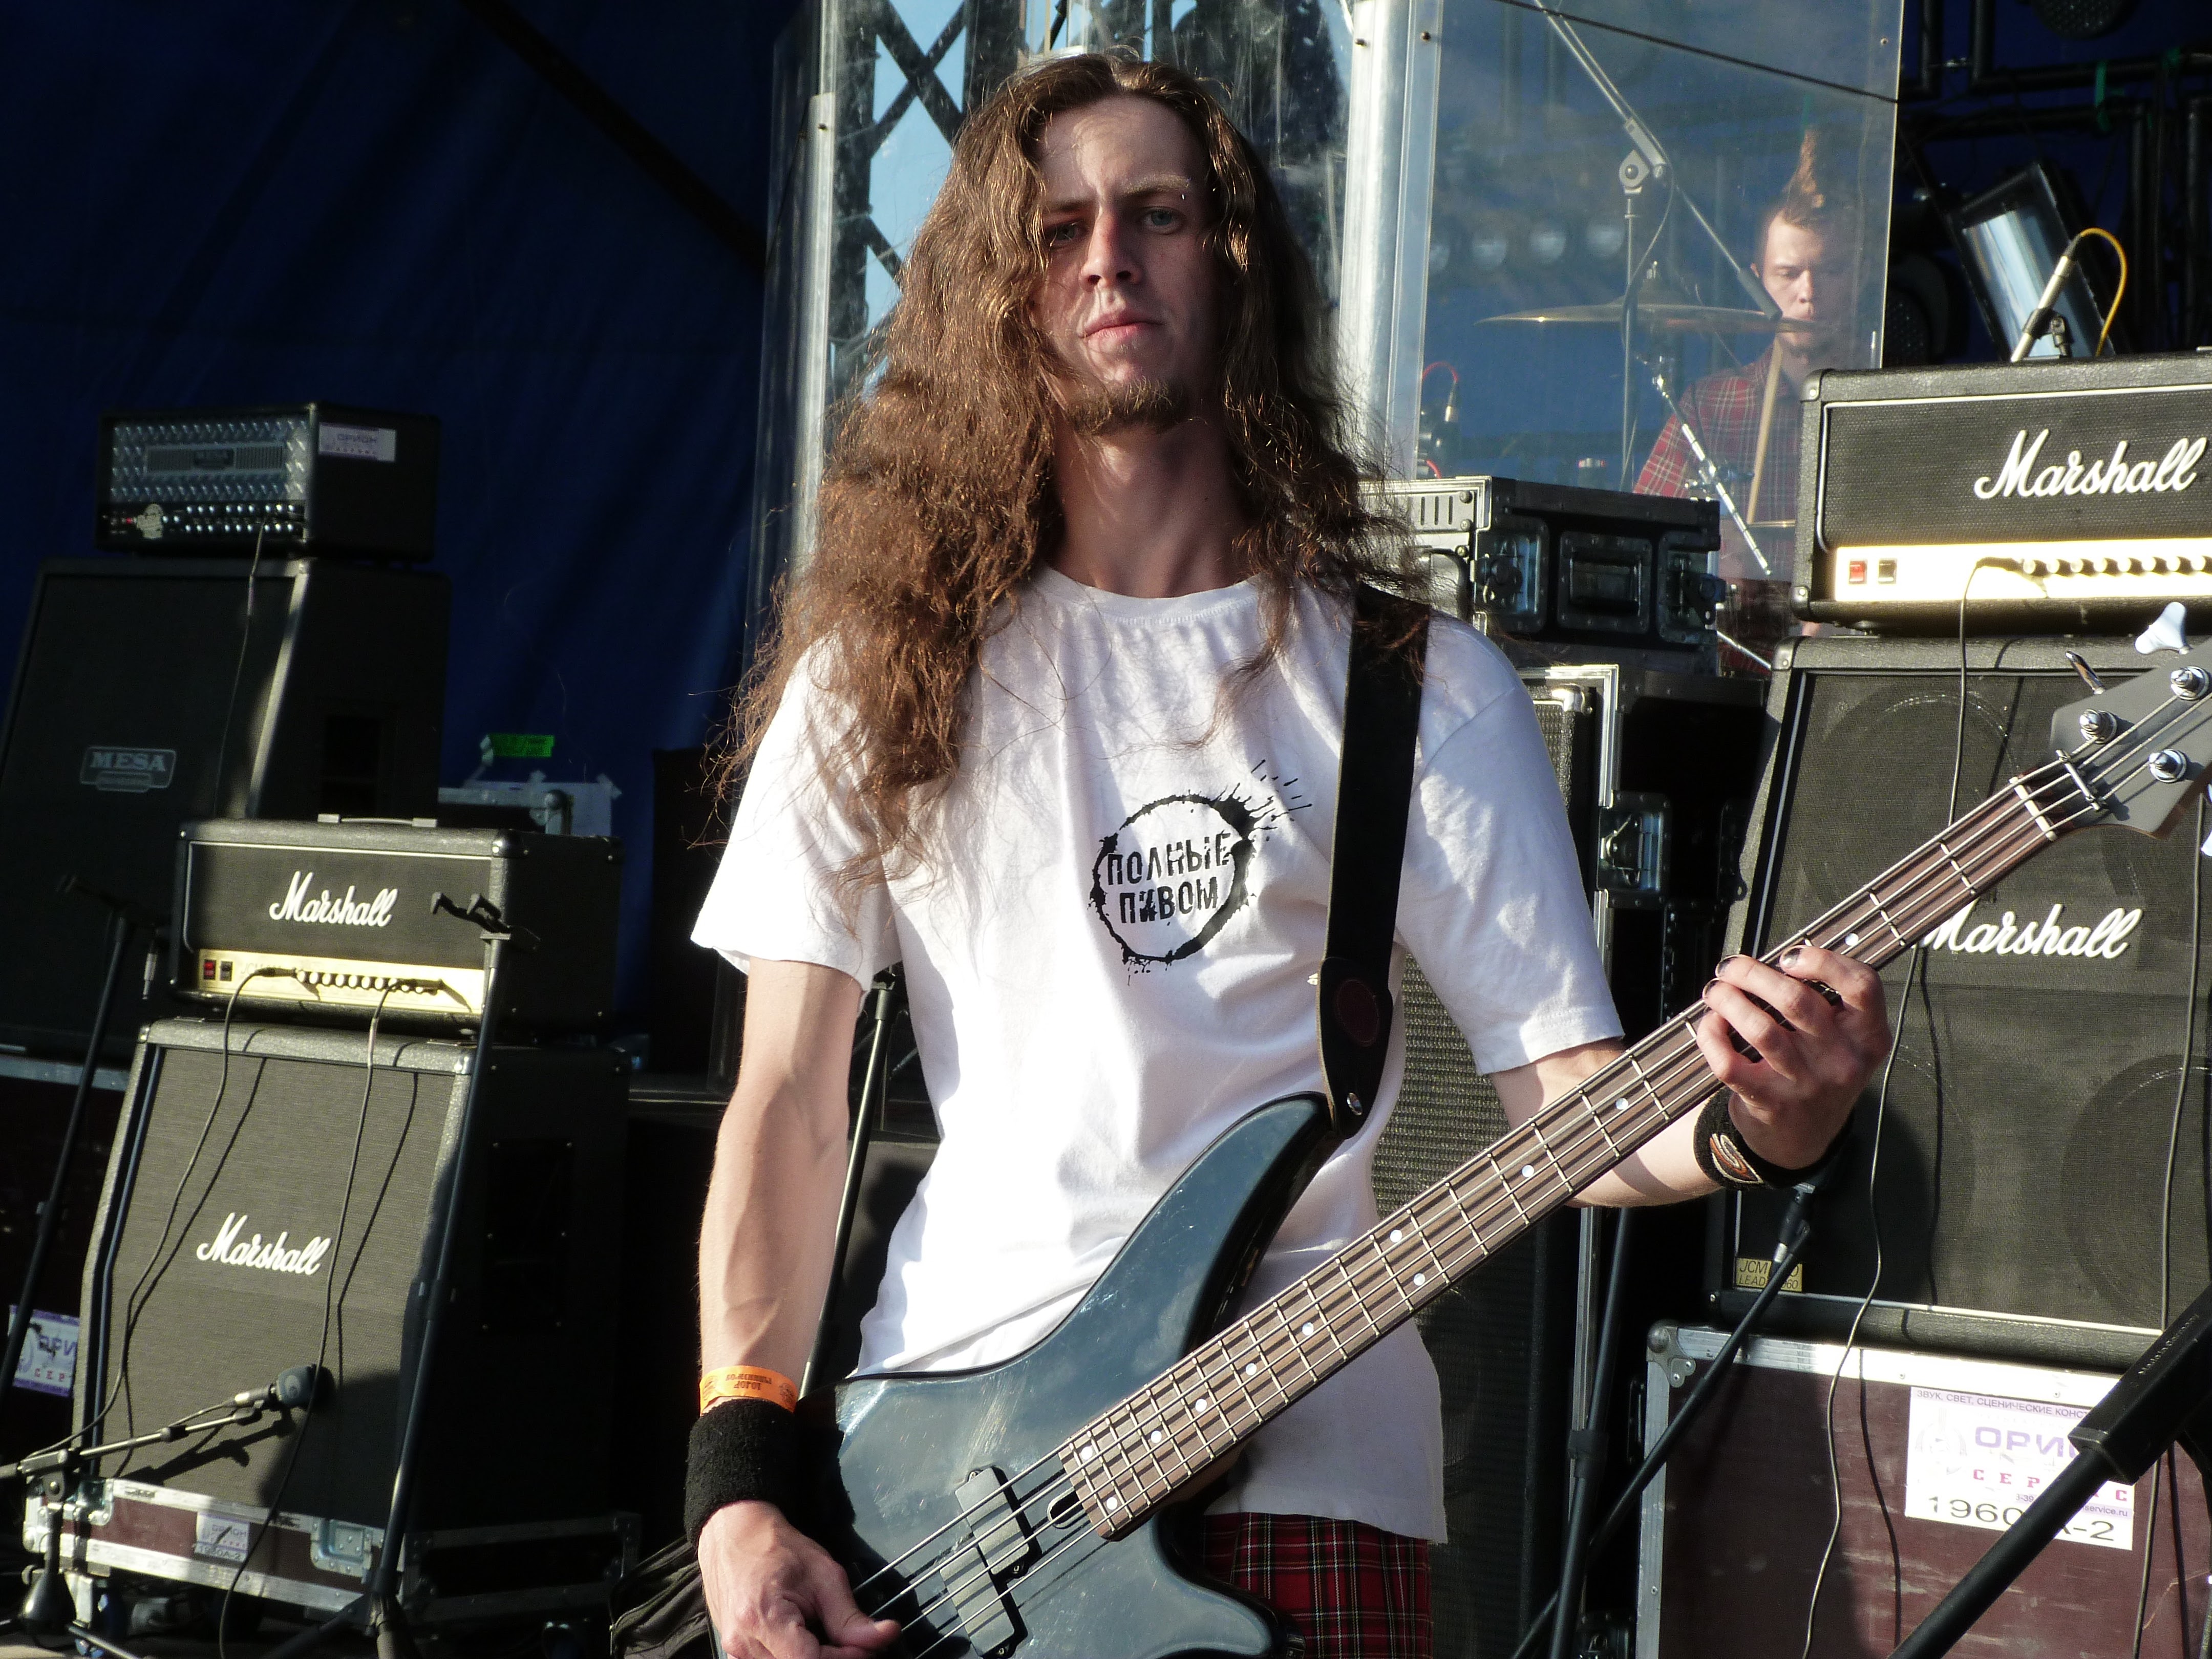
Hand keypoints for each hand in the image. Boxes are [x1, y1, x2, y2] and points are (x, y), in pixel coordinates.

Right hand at [697, 1500, 899, 1658]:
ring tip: (826, 1634)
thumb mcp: (824, 1575)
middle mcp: (742, 1642)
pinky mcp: (735, 1653)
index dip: (844, 1657)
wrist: (736, 1535)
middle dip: (833, 1658)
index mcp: (763, 1618)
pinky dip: (797, 1656)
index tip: (865, 1645)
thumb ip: (851, 1616)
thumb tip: (886, 1636)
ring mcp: (735, 1651)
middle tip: (852, 1641)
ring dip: (815, 1658)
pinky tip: (806, 1638)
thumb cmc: (778, 1548)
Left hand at [1694, 946, 1889, 1171]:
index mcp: (1867, 1037)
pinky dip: (1711, 1035)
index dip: (1823, 961)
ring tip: (1716, 991)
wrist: (1803, 1139)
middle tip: (1731, 968)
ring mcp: (1805, 1084)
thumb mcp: (1845, 1042)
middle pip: (1797, 1000)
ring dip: (1728, 999)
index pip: (1862, 986)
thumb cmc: (1819, 1075)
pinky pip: (1729, 1062)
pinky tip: (1710, 1023)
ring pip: (1760, 1027)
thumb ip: (1828, 1002)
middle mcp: (1841, 1060)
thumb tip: (1778, 961)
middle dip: (1752, 973)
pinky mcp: (1769, 1102)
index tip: (1789, 957)